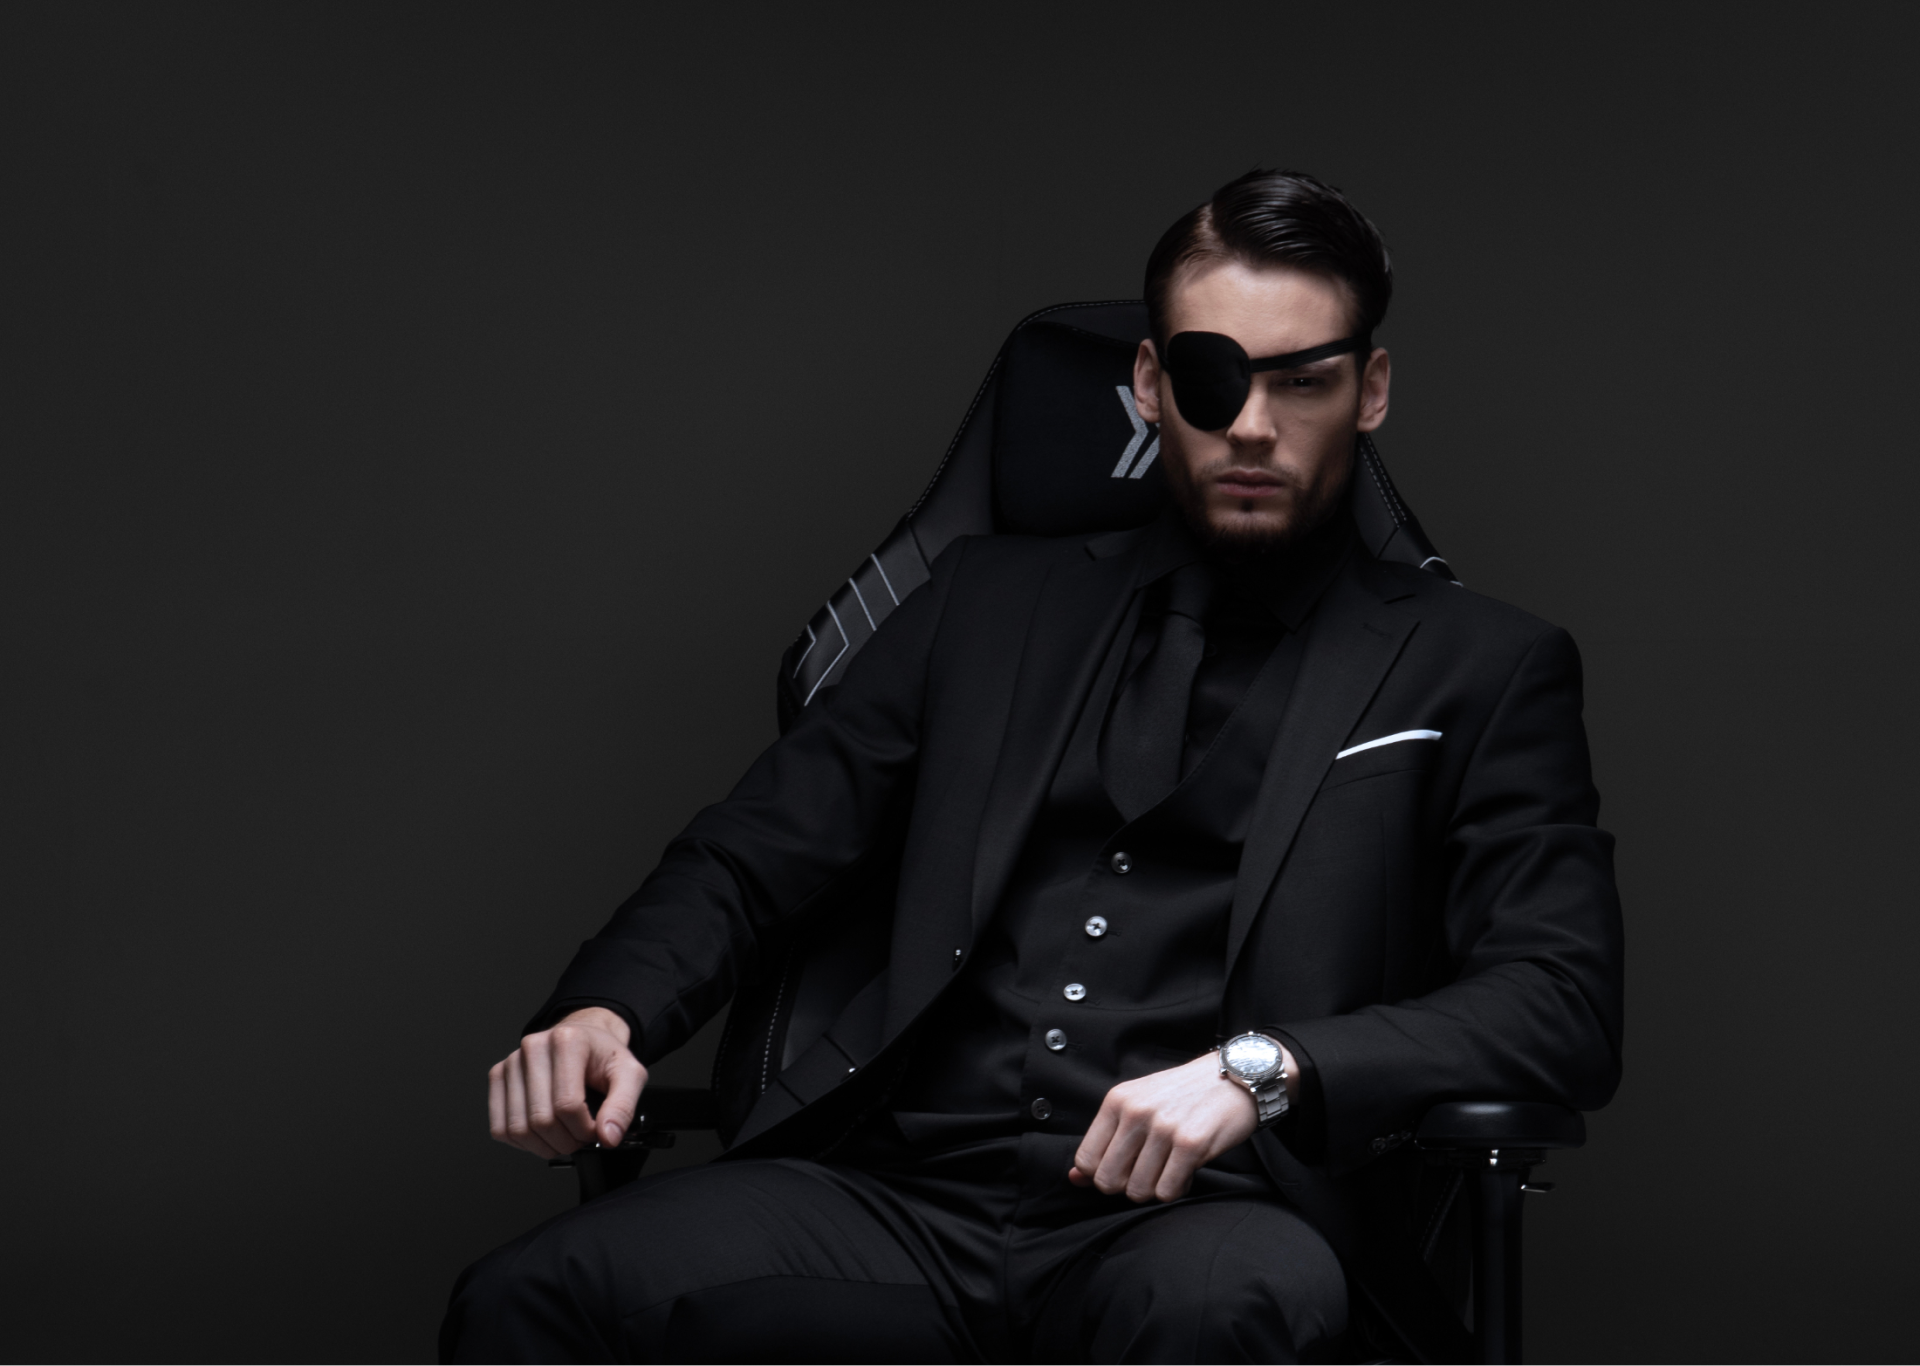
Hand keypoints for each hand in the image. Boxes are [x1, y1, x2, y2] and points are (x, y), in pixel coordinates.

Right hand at [488, 1007, 646, 1157]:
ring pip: (518, 1129)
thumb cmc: (604, 1056)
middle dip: (566, 1141)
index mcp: (567, 1041)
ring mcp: (511, 1062)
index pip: (568, 1105)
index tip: (596, 1129)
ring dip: (545, 1146)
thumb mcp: (630, 1075)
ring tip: (564, 1134)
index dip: (585, 1130)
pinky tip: (543, 1133)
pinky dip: (523, 1142)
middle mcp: (533, 1047)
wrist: (586, 1040)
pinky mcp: (498, 1076)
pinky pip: (500, 1128)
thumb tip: (608, 1137)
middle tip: (581, 1136)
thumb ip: (623, 1107)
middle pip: (541, 1120)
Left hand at [1068, 1048, 1286, 1202]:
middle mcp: (1137, 1112)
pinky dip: (1176, 1189)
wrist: (1235, 1077)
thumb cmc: (1184, 1094)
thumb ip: (1106, 1141)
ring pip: (1138, 1190)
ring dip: (1154, 1189)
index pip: (1086, 1160)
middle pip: (1109, 1180)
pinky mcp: (1191, 1144)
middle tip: (1147, 1173)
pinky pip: (1167, 1191)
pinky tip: (1184, 1171)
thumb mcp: (1139, 1105)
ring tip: (1168, 1168)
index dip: (1100, 1176)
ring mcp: (1164, 1128)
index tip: (1122, 1170)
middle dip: (1127, 1186)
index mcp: (1118, 1100)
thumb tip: (1074, 1179)